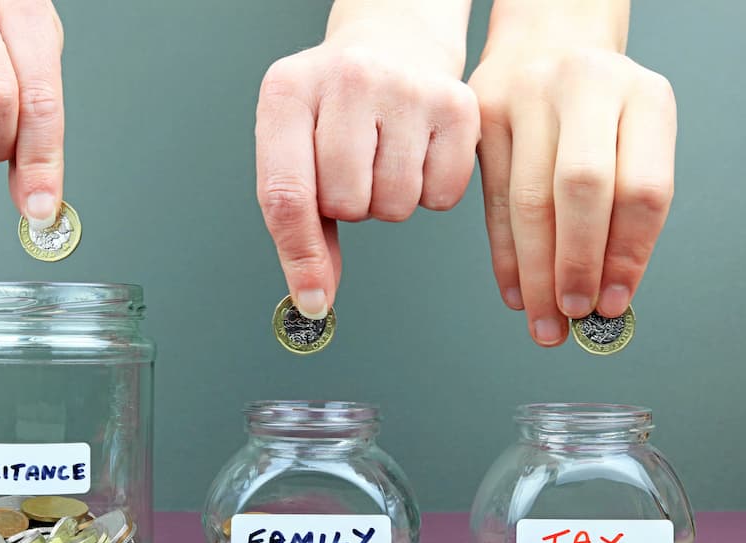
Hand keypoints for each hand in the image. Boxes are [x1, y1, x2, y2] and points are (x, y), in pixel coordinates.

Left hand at [256, 33, 479, 318]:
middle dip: (349, 205)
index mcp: (288, 92)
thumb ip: (299, 224)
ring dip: (388, 200)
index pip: (286, 193)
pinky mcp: (458, 104)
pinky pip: (443, 197)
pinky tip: (417, 152)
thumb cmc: (336, 106)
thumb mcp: (296, 145)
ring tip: (384, 156)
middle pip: (346, 205)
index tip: (312, 299)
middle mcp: (348, 79)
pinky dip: (430, 191)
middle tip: (353, 167)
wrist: (393, 41)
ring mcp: (407, 88)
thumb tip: (315, 298)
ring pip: (395, 206)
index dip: (299, 255)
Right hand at [469, 47, 675, 345]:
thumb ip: (626, 209)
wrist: (545, 46)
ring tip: (544, 319)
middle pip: (581, 190)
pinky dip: (505, 254)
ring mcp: (527, 96)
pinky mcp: (482, 114)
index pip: (642, 189)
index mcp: (644, 95)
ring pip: (529, 201)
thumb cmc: (596, 109)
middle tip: (572, 314)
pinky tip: (515, 290)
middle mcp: (586, 87)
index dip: (628, 254)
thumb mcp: (632, 138)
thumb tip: (608, 296)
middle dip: (575, 264)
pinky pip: (493, 200)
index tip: (614, 302)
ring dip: (536, 272)